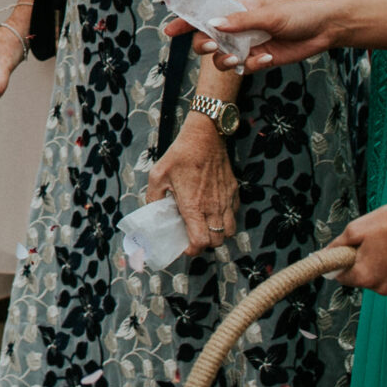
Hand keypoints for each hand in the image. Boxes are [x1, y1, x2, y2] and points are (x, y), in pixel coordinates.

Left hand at [148, 117, 238, 252]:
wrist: (205, 136)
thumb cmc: (180, 155)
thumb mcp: (158, 175)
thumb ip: (153, 197)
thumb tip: (151, 213)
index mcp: (193, 206)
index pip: (200, 241)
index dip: (192, 250)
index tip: (184, 246)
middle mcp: (213, 207)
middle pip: (217, 241)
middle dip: (204, 243)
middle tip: (192, 235)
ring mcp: (226, 200)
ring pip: (230, 231)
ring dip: (218, 234)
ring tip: (205, 225)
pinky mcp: (234, 192)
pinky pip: (234, 215)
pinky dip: (227, 219)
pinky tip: (214, 211)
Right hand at [161, 0, 343, 69]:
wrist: (324, 29)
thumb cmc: (298, 13)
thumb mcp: (270, 13)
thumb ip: (241, 20)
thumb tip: (213, 23)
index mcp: (236, 8)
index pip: (205, 13)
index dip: (186, 21)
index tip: (170, 30)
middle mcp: (237, 27)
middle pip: (206, 38)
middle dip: (204, 44)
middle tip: (214, 45)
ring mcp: (247, 44)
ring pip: (220, 57)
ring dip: (224, 60)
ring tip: (239, 58)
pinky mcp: (259, 59)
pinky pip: (243, 67)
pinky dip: (251, 65)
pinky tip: (268, 58)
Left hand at [333, 201, 386, 293]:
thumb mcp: (356, 229)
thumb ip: (338, 245)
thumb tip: (324, 254)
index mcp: (364, 276)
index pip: (342, 277)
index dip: (343, 262)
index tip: (349, 251)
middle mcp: (382, 288)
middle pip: (364, 278)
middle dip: (365, 263)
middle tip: (375, 243)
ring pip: (384, 280)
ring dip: (385, 268)